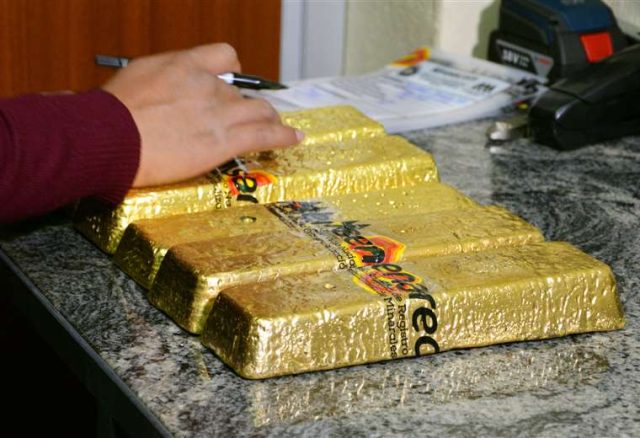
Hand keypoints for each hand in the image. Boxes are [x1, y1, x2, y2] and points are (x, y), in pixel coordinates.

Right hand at [102, 43, 302, 186]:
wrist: (111, 137)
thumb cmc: (111, 114)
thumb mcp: (133, 81)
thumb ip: (154, 82)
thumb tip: (146, 90)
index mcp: (184, 65)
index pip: (224, 56)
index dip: (232, 70)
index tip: (231, 80)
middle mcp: (207, 85)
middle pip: (241, 92)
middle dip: (244, 106)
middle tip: (242, 118)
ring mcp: (219, 113)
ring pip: (260, 111)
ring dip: (269, 119)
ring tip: (274, 126)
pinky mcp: (225, 141)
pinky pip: (265, 135)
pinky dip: (284, 136)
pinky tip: (294, 138)